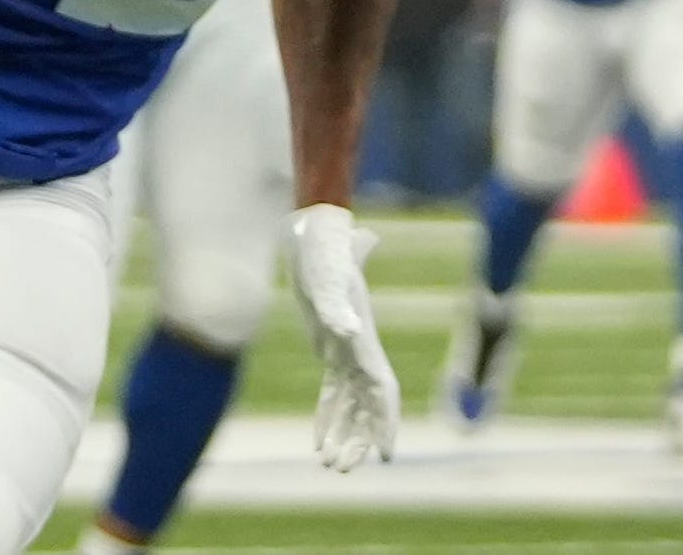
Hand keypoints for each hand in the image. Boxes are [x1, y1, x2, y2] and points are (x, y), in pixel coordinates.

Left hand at [285, 203, 399, 471]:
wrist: (316, 230)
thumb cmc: (324, 251)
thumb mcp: (326, 279)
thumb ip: (336, 305)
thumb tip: (347, 330)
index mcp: (364, 339)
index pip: (382, 390)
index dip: (384, 421)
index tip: (384, 455)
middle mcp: (360, 347)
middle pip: (368, 404)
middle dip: (359, 438)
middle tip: (341, 469)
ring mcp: (345, 347)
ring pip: (350, 402)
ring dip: (343, 433)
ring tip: (329, 466)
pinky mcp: (328, 344)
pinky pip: (332, 389)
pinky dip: (327, 414)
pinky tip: (318, 440)